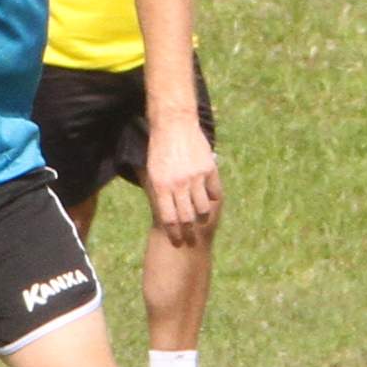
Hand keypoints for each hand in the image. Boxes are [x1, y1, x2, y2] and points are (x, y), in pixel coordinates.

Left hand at [140, 117, 220, 245]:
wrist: (173, 124)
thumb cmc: (159, 150)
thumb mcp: (152, 173)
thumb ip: (159, 194)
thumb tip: (165, 215)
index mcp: (161, 186)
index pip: (169, 219)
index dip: (173, 234)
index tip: (177, 242)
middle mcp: (179, 184)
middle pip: (186, 218)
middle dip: (189, 233)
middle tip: (190, 241)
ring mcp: (195, 176)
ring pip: (202, 208)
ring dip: (202, 219)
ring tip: (201, 222)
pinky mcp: (208, 169)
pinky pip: (214, 192)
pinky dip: (213, 200)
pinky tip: (210, 202)